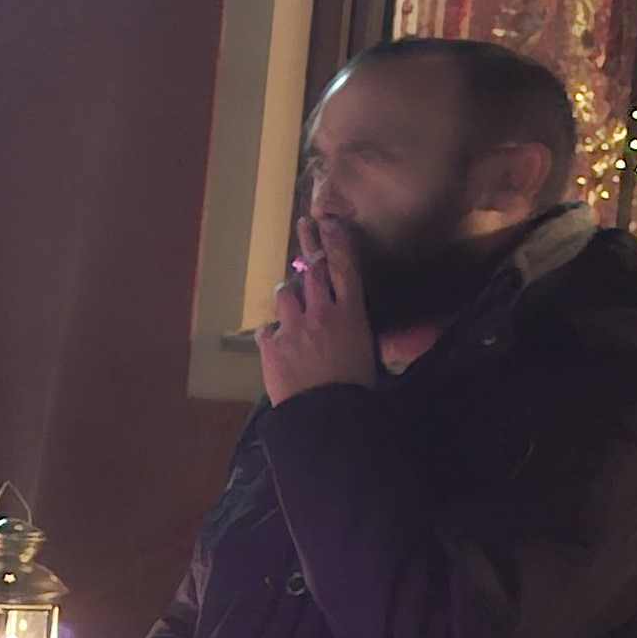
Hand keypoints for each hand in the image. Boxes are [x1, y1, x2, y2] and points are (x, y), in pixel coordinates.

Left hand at [259, 212, 381, 404]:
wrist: (326, 415)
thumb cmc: (355, 389)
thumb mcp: (369, 354)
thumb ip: (358, 331)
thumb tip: (354, 324)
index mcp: (351, 315)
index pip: (345, 268)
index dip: (336, 242)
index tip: (329, 222)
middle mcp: (321, 313)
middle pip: (313, 270)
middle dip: (310, 249)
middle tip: (306, 226)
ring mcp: (293, 327)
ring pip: (285, 293)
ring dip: (289, 294)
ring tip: (292, 303)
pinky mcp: (271, 344)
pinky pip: (267, 328)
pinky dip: (273, 334)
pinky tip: (278, 346)